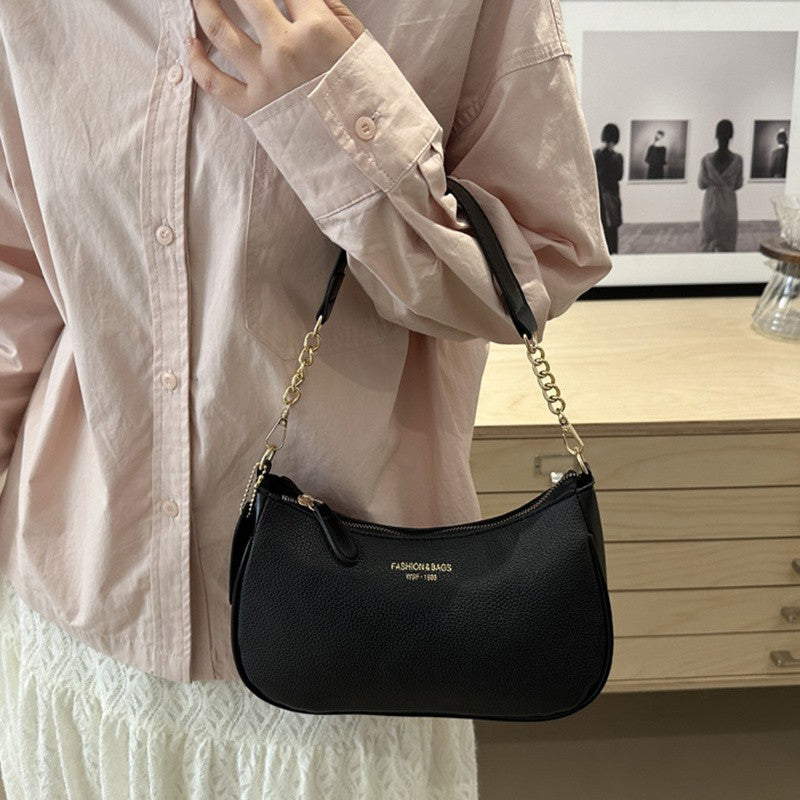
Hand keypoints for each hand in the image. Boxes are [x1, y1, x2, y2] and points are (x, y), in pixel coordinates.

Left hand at [186, 0, 364, 117]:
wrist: (365, 149)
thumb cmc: (365, 94)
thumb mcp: (358, 42)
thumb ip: (329, 9)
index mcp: (316, 28)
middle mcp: (285, 49)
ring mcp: (265, 79)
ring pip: (219, 30)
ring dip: (203, 5)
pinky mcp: (253, 107)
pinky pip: (214, 82)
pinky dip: (195, 61)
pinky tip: (190, 43)